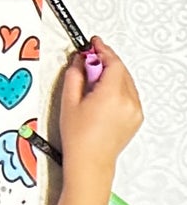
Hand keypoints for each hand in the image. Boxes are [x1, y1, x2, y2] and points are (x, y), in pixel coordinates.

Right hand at [58, 38, 142, 170]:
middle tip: (88, 60)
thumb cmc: (78, 136)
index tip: (94, 43)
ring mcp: (135, 110)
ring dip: (112, 74)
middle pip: (121, 70)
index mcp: (112, 95)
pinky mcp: (136, 117)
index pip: (113, 63)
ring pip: (126, 81)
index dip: (102, 50)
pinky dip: (118, 87)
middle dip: (105, 61)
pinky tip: (102, 92)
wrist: (90, 160)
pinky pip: (129, 93)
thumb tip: (79, 61)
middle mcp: (128, 101)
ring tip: (92, 80)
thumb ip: (74, 75)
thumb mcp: (68, 101)